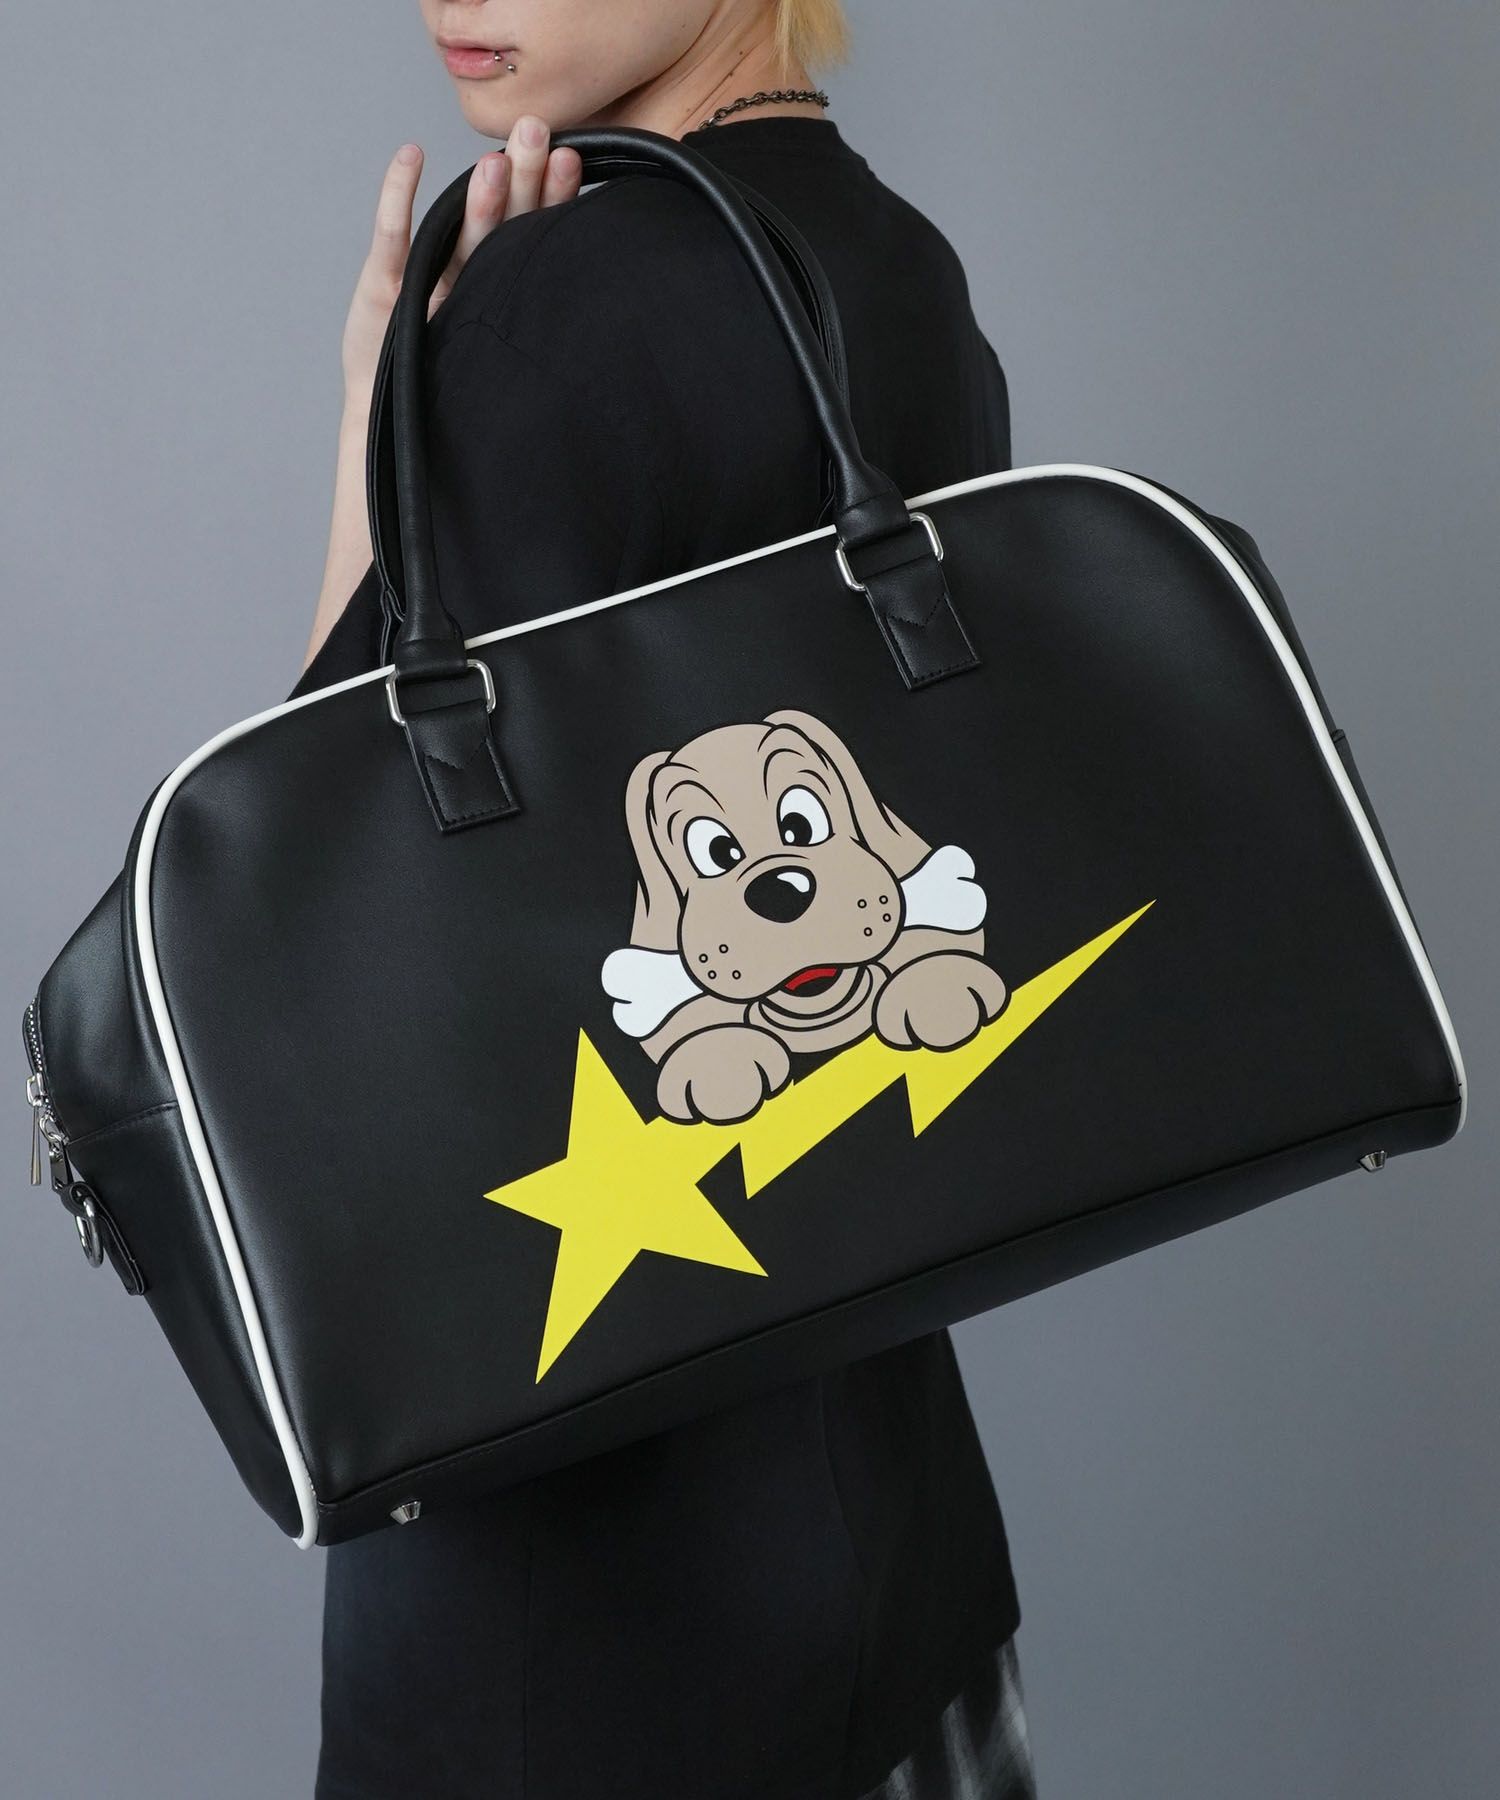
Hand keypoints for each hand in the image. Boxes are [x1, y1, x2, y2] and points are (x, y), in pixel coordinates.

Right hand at [305, 118, 581, 670]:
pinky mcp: (376, 328)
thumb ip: (584, 411)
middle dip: (523, 185)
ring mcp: (419, 320)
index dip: (557, 217)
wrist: (416, 532)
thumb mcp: (549, 445)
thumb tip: (665, 402)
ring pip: (451, 244)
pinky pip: (388, 260)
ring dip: (477, 193)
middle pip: (497, 241)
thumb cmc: (483, 496)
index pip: (535, 264)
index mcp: (507, 337)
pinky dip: (396, 208)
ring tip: (502, 149)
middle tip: (546, 135)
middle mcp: (466, 321)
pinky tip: (413, 162)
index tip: (586, 176)